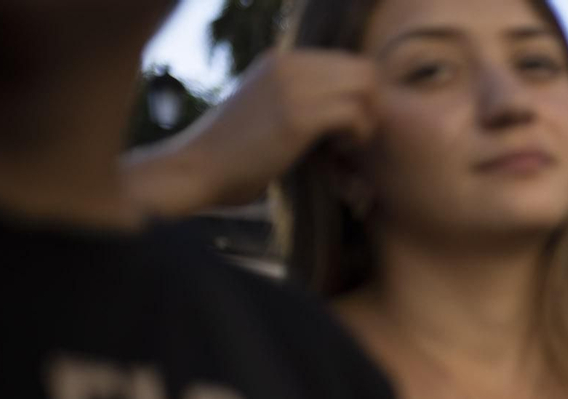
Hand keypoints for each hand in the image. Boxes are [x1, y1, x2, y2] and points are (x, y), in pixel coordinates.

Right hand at [138, 50, 378, 211]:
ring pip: (365, 87)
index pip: (348, 61)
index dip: (359, 94)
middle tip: (351, 136)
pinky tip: (337, 152)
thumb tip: (347, 107)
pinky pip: (355, 114)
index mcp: (282, 59)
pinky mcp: (297, 117)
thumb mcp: (267, 109)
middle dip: (370, 105)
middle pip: (363, 69)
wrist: (197, 169)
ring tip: (343, 145)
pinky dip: (357, 135)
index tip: (345, 125)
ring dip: (366, 120)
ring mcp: (292, 87)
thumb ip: (301, 98)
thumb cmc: (235, 153)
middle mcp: (288, 64)